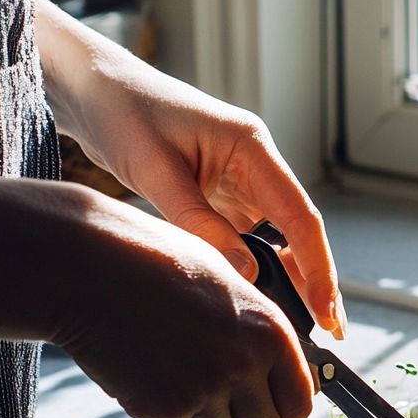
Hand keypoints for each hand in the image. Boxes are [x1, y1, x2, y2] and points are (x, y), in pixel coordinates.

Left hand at [36, 0, 346, 338]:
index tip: (326, 309)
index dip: (318, 266)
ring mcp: (239, 179)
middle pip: (298, 230)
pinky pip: (246, 236)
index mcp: (252, 149)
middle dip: (314, 279)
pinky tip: (254, 296)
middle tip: (328, 330)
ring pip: (275, 237)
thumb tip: (248, 276)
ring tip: (295, 323)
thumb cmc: (121, 114)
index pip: (300, 216)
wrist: (89, 87)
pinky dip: (254, 266)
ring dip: (285, 276)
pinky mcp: (218, 193)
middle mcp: (255, 164)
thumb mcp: (158, 173)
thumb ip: (202, 225)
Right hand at [54, 186, 315, 417]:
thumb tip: (283, 370)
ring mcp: (203, 389)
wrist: (90, 266)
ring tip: (178, 379)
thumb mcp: (227, 283)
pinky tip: (150, 380)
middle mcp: (245, 364)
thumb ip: (259, 331)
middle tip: (221, 403)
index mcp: (271, 331)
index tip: (270, 407)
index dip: (285, 410)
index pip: (301, 403)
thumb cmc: (157, 264)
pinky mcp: (161, 407)